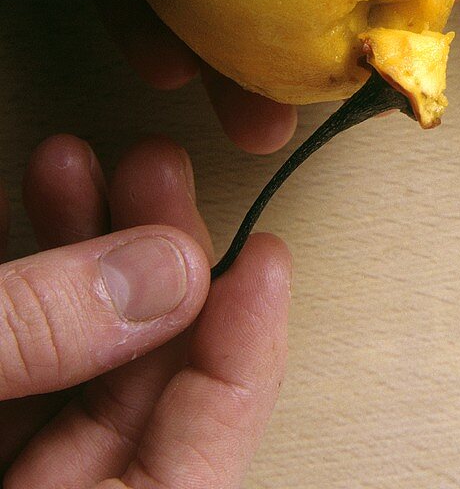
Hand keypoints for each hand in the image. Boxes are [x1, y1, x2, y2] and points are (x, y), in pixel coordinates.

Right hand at [0, 134, 289, 487]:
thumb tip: (164, 270)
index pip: (195, 470)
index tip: (267, 258)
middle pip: (134, 392)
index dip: (244, 355)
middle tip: (159, 176)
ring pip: (69, 363)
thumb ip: (39, 337)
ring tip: (75, 167)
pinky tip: (29, 205)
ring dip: (78, 255)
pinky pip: (9, 362)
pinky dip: (21, 281)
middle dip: (153, 266)